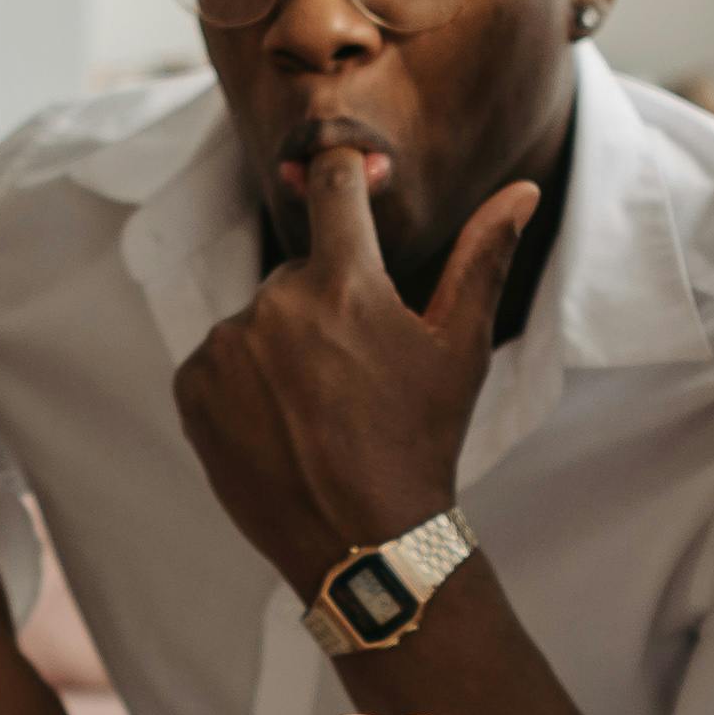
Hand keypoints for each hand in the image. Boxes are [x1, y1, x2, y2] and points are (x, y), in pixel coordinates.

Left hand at [171, 151, 537, 596]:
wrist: (362, 542)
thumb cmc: (421, 441)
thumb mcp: (460, 349)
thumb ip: (484, 257)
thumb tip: (522, 189)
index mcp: (344, 283)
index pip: (333, 187)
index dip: (344, 173)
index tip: (349, 172)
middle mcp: (275, 305)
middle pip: (299, 276)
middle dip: (324, 308)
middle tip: (354, 376)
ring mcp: (226, 347)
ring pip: (257, 322)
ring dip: (281, 349)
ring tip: (317, 411)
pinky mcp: (191, 387)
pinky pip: (217, 362)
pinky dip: (241, 384)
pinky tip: (279, 425)